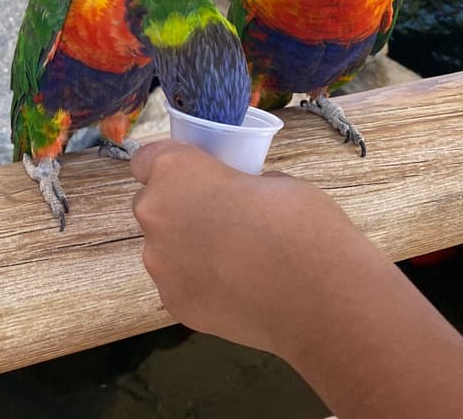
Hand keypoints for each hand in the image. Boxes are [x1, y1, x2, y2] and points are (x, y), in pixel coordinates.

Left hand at [130, 139, 378, 359]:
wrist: (317, 294)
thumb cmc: (300, 222)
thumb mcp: (272, 182)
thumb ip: (238, 186)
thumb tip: (239, 199)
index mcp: (174, 171)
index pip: (145, 160)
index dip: (168, 169)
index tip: (193, 178)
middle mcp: (154, 212)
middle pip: (152, 206)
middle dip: (178, 212)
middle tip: (222, 224)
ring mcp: (159, 262)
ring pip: (164, 250)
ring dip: (189, 251)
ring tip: (236, 265)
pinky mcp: (172, 302)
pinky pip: (180, 285)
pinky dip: (201, 286)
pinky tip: (238, 293)